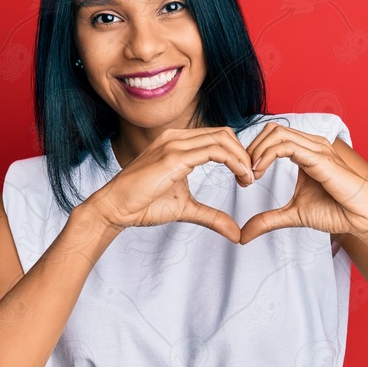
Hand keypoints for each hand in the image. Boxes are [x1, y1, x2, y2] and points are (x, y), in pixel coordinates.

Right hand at [87, 127, 254, 243]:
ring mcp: (174, 144)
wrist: (115, 208)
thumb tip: (236, 233)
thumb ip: (211, 216)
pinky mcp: (174, 157)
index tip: (246, 176)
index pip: (217, 137)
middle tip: (252, 177)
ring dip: (242, 158)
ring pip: (222, 139)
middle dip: (244, 153)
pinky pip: (214, 151)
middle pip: (224, 134)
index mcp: (177, 143)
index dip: (237, 153)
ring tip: (249, 179)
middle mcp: (176, 137)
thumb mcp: (185, 208)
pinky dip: (234, 162)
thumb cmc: (143, 205)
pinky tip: (241, 177)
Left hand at [240, 122, 367, 244]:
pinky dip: (266, 156)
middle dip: (250, 149)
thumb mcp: (293, 215)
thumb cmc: (337, 212)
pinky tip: (259, 173)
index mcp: (305, 152)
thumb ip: (268, 220)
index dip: (252, 153)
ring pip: (276, 133)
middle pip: (270, 129)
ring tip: (250, 176)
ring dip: (256, 152)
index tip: (244, 179)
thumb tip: (243, 235)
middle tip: (244, 176)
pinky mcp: (320, 158)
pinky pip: (285, 146)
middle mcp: (311, 145)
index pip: (271, 137)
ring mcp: (316, 149)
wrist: (364, 219)